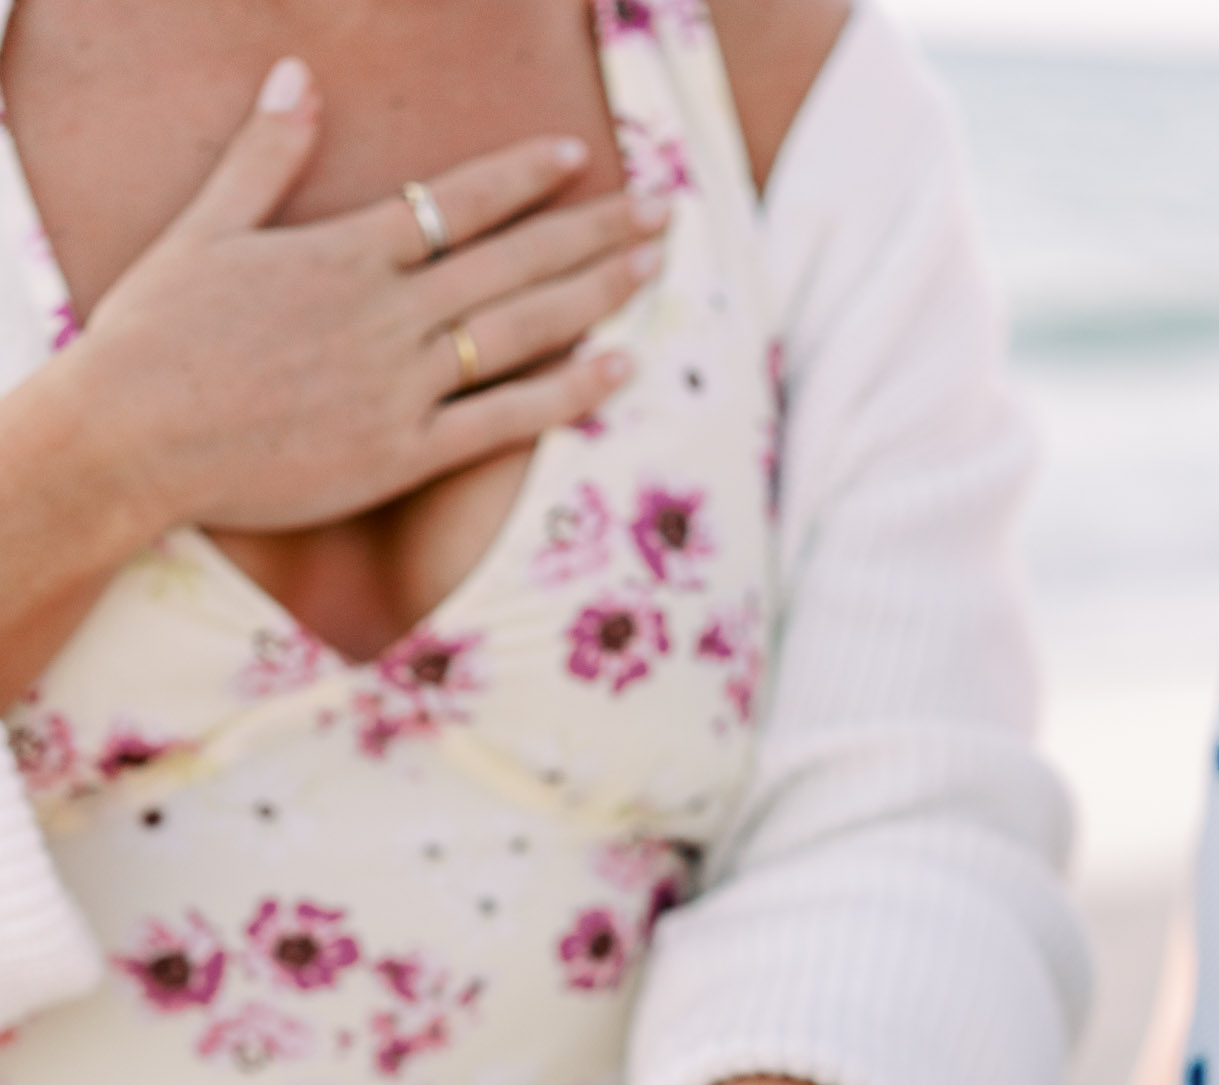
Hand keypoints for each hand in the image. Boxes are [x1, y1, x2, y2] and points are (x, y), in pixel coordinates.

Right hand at [66, 56, 664, 539]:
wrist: (133, 438)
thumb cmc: (157, 336)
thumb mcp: (205, 228)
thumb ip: (264, 155)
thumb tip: (296, 75)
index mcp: (344, 253)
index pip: (456, 202)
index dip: (522, 177)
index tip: (576, 157)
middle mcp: (386, 315)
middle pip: (513, 260)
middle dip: (594, 229)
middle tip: (661, 208)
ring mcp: (399, 386)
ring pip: (520, 331)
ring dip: (596, 295)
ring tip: (651, 267)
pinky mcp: (399, 453)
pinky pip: (501, 419)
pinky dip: (565, 395)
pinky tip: (617, 370)